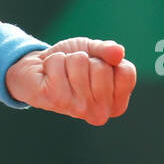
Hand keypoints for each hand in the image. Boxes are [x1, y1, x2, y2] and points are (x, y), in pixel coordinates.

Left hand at [5, 38, 135, 124]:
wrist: (37, 70)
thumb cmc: (70, 64)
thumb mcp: (94, 52)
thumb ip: (108, 51)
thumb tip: (119, 52)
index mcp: (116, 104)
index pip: (126, 72)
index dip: (110, 61)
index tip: (96, 67)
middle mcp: (100, 112)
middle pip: (102, 67)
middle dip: (87, 59)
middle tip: (76, 70)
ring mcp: (78, 109)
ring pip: (80, 62)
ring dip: (68, 59)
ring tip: (62, 72)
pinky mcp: (55, 100)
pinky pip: (59, 62)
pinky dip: (53, 60)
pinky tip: (49, 74)